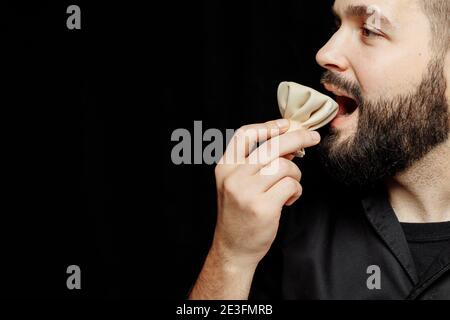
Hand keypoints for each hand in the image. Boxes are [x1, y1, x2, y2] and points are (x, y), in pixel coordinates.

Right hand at [211, 119, 320, 267]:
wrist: (233, 248)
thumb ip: (258, 163)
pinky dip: (296, 191)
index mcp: (225, 167)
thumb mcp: (239, 184)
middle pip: (271, 146)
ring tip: (289, 188)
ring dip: (295, 175)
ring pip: (284, 166)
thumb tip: (289, 143)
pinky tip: (287, 201)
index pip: (244, 134)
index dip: (267, 125)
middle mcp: (233, 177)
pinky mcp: (263, 207)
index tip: (286, 124)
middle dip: (297, 137)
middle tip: (313, 137)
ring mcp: (247, 192)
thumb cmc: (240, 214)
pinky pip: (291, 185)